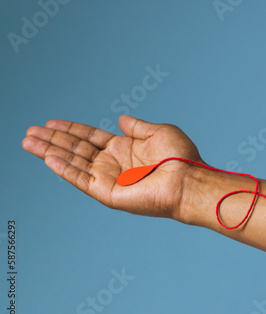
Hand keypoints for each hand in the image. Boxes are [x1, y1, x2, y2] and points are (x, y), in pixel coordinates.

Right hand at [21, 115, 202, 217]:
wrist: (189, 180)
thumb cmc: (181, 157)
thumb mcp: (158, 132)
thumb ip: (137, 126)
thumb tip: (121, 119)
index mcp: (125, 149)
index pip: (90, 138)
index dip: (71, 130)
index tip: (50, 122)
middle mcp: (114, 164)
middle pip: (76, 149)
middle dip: (53, 140)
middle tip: (30, 132)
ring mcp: (110, 179)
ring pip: (73, 163)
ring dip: (50, 152)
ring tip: (28, 142)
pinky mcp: (109, 194)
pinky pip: (81, 180)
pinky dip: (64, 169)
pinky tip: (48, 158)